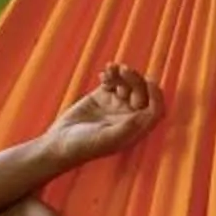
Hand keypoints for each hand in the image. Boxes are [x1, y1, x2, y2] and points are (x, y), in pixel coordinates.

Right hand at [47, 62, 163, 170]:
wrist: (59, 143)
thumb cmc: (85, 146)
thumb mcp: (108, 139)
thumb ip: (128, 127)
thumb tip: (145, 113)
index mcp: (136, 129)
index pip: (155, 109)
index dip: (156, 95)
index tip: (149, 81)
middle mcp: (129, 115)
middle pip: (142, 92)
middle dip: (135, 80)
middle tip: (124, 70)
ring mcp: (116, 104)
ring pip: (128, 83)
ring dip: (123, 74)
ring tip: (112, 68)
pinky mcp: (102, 96)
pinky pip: (112, 80)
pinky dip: (110, 74)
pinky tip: (103, 73)